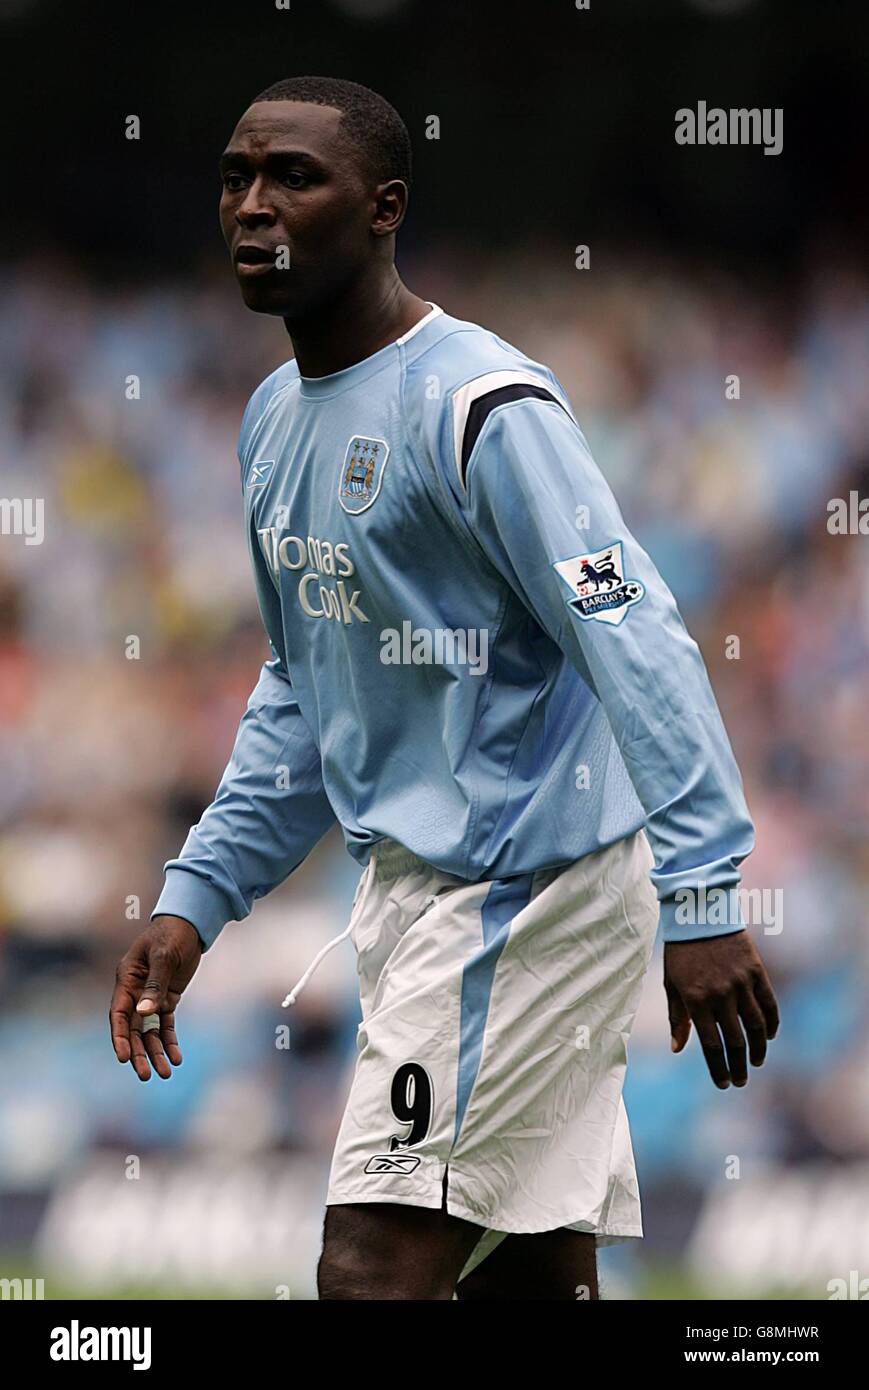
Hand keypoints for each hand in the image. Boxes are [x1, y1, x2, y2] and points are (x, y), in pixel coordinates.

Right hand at [109, 916, 202, 1081]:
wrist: (189, 925)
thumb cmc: (171, 935)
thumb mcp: (164, 956)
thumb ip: (155, 983)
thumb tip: (146, 1010)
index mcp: (127, 980)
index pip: (119, 1014)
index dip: (120, 1037)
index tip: (124, 1058)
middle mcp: (135, 992)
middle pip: (133, 1029)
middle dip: (138, 1053)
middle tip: (145, 1076)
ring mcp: (151, 997)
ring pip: (149, 1031)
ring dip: (155, 1051)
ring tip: (165, 1073)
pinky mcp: (167, 999)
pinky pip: (166, 1025)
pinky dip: (170, 1041)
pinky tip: (176, 1057)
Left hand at [664, 930, 778, 1088]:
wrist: (699, 915)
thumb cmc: (681, 953)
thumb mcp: (672, 984)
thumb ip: (676, 1018)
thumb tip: (678, 1049)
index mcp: (695, 1000)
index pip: (711, 1045)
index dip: (719, 1069)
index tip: (724, 1084)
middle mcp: (720, 995)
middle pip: (735, 1041)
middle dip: (739, 1066)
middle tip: (741, 1080)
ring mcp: (740, 983)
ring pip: (756, 1026)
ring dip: (758, 1049)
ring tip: (756, 1062)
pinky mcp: (755, 972)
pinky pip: (769, 1004)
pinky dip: (772, 1023)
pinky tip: (770, 1036)